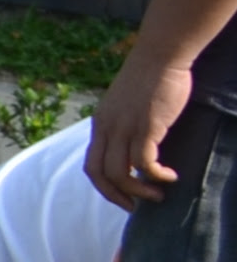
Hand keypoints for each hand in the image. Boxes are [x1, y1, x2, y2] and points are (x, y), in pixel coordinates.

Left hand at [88, 49, 196, 211]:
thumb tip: (135, 143)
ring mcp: (124, 128)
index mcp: (100, 124)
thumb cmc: (149, 77)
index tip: (122, 196)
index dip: (103, 186)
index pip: (91, 164)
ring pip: (121, 173)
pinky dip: (156, 175)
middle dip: (116, 195)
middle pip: (100, 174)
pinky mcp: (146, 127)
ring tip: (159, 195)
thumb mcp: (126, 104)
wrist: (160, 55)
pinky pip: (144, 163)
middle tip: (136, 206)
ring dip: (140, 190)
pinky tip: (171, 176)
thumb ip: (124, 123)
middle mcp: (107, 128)